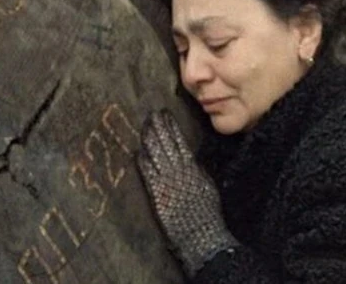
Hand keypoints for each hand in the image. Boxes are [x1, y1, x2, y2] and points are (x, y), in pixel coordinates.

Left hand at [137, 109, 238, 275]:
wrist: (201, 232)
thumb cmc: (206, 211)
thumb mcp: (207, 186)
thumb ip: (198, 170)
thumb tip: (191, 158)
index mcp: (192, 167)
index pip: (180, 140)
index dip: (171, 125)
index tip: (164, 114)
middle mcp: (179, 170)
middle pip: (166, 142)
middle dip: (158, 126)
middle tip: (151, 114)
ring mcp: (167, 180)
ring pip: (156, 153)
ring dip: (149, 138)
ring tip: (143, 127)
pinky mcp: (157, 192)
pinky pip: (148, 172)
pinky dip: (143, 161)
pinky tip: (137, 152)